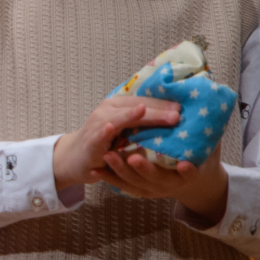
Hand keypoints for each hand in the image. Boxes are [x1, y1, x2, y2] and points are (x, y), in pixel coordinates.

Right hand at [53, 93, 181, 189]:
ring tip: (144, 111)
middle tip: (176, 114)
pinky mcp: (90, 141)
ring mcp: (98, 124)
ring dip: (131, 116)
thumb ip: (143, 123)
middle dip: (155, 111)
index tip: (184, 107)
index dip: (163, 104)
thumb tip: (174, 117)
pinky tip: (110, 127)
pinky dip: (103, 131)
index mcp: (119, 105)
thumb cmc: (105, 142)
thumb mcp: (125, 129)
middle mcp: (107, 111)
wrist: (75, 157)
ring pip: (118, 118)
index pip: (145, 101)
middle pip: (135, 107)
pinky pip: (97, 135)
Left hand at [99, 144, 229, 223]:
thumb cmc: (203, 159)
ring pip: (136, 183)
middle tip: (133, 158)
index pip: (192, 174)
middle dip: (144, 169)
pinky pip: (123, 186)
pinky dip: (110, 179)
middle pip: (157, 179)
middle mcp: (172, 185)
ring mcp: (155, 189)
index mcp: (192, 174)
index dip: (188, 171)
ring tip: (108, 157)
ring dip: (121, 171)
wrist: (195, 184)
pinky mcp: (141, 190)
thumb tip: (212, 108)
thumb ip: (209, 133)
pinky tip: (96, 172)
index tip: (182, 164)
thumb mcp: (211, 148)